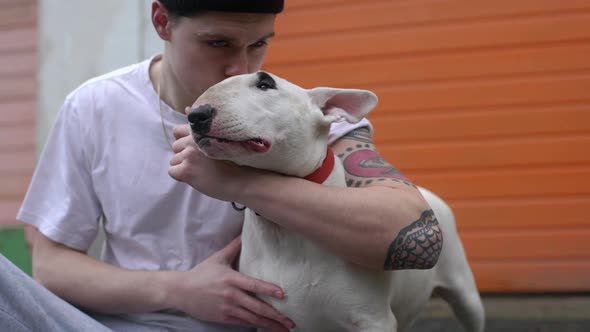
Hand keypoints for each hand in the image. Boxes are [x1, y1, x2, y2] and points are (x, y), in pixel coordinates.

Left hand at [168, 124, 252, 201]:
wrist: (240, 179)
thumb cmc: (231, 160)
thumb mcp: (217, 136)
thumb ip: (200, 125)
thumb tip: (187, 108)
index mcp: (200, 131)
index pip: (177, 131)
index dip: (184, 141)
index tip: (197, 149)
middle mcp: (192, 140)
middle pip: (175, 147)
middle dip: (184, 155)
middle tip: (202, 162)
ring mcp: (188, 155)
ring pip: (174, 161)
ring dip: (184, 166)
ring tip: (201, 170)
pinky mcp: (186, 170)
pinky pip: (172, 172)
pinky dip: (181, 176)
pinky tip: (196, 177)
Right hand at [169, 236, 295, 330]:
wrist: (181, 291)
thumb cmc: (202, 273)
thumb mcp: (218, 258)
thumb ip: (234, 247)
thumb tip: (244, 233)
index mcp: (232, 279)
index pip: (254, 285)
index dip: (269, 290)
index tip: (283, 294)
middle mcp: (231, 295)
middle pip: (257, 307)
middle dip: (275, 315)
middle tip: (291, 321)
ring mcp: (227, 308)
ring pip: (252, 318)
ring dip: (269, 324)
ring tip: (283, 329)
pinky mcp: (222, 317)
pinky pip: (242, 323)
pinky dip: (255, 326)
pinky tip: (266, 328)